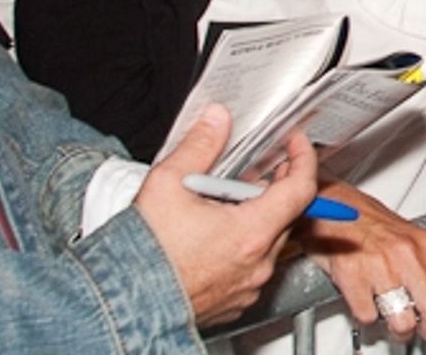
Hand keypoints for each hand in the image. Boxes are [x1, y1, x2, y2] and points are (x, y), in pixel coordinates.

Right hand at [136, 104, 314, 326]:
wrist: (123, 306)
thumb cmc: (143, 253)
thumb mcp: (168, 183)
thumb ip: (200, 145)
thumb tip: (217, 120)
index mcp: (250, 233)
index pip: (301, 189)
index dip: (303, 158)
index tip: (295, 143)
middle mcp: (256, 264)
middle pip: (286, 214)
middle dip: (274, 186)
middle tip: (252, 171)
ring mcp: (247, 287)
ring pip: (269, 241)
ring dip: (257, 217)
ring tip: (224, 202)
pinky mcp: (235, 301)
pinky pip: (252, 266)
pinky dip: (243, 246)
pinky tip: (216, 234)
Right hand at [299, 182, 425, 342]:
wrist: (335, 206)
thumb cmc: (372, 223)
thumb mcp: (414, 238)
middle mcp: (408, 254)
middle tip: (422, 328)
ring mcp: (381, 265)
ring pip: (404, 323)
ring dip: (397, 328)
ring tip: (393, 317)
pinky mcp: (352, 275)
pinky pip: (368, 316)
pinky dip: (367, 315)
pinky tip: (367, 300)